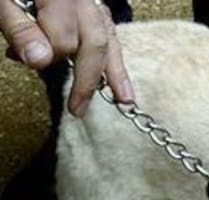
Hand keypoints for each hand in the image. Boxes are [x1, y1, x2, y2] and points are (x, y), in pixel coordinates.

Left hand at [0, 0, 132, 116]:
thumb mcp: (5, 4)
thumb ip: (20, 29)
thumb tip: (40, 60)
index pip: (63, 38)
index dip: (51, 56)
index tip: (34, 63)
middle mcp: (84, 2)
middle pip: (94, 44)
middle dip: (86, 81)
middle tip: (77, 109)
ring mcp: (95, 8)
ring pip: (110, 44)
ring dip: (115, 77)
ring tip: (123, 102)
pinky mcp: (100, 16)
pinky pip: (114, 41)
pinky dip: (119, 67)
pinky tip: (125, 91)